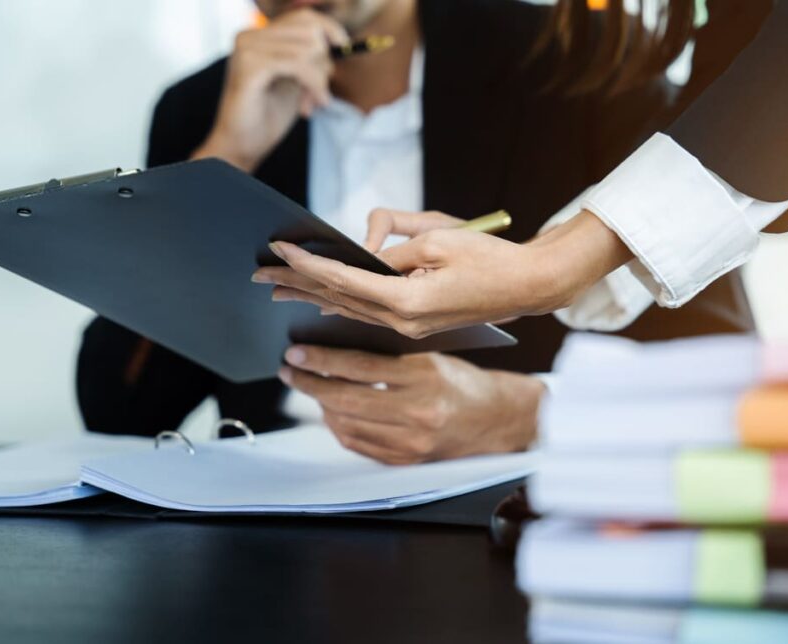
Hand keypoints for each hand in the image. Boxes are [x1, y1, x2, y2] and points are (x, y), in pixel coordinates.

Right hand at [192, 9, 349, 171]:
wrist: (240, 146)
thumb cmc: (267, 116)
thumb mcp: (294, 80)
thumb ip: (309, 58)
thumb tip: (339, 40)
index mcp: (257, 36)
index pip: (303, 17)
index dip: (329, 29)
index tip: (344, 47)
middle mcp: (248, 36)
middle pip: (309, 31)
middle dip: (324, 63)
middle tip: (320, 94)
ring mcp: (246, 49)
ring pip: (307, 48)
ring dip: (319, 80)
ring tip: (311, 104)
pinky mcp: (249, 66)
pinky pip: (298, 63)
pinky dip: (313, 84)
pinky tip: (310, 107)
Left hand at [252, 209, 632, 337]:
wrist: (529, 285)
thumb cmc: (489, 257)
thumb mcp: (438, 238)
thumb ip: (393, 246)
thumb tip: (363, 251)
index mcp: (405, 300)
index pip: (342, 279)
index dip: (307, 263)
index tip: (278, 249)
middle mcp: (402, 320)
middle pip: (337, 299)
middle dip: (296, 284)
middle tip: (259, 273)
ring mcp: (409, 327)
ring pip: (349, 310)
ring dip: (313, 296)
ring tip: (278, 288)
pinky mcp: (416, 324)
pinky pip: (369, 315)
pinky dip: (342, 304)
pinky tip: (322, 303)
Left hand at [277, 345, 543, 463]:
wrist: (499, 421)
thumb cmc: (464, 382)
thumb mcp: (431, 356)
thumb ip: (388, 354)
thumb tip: (336, 346)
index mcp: (425, 377)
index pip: (360, 367)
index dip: (322, 360)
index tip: (296, 352)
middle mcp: (418, 413)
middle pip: (346, 399)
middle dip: (310, 383)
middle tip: (290, 370)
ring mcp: (411, 443)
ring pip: (346, 425)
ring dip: (321, 405)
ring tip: (308, 387)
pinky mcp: (407, 461)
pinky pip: (358, 445)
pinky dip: (339, 426)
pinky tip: (331, 411)